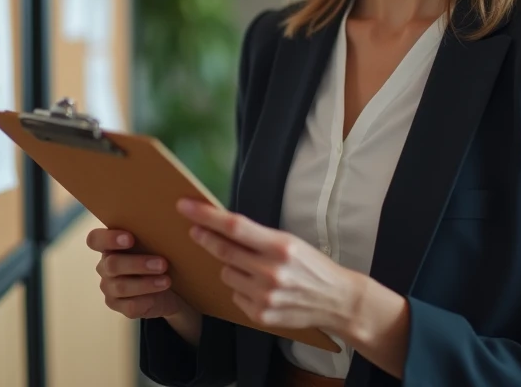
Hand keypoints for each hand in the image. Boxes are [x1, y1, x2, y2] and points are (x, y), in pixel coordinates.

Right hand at [87, 227, 193, 320]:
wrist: (170, 287)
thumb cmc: (160, 257)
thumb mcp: (156, 244)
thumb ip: (152, 232)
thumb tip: (167, 217)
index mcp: (109, 246)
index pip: (95, 239)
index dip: (108, 239)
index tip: (130, 239)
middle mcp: (105, 266)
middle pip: (112, 264)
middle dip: (138, 264)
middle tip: (162, 263)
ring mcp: (110, 288)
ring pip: (121, 287)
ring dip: (146, 283)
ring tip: (166, 280)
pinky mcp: (120, 307)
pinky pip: (130, 306)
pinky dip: (147, 300)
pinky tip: (159, 295)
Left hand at [178, 198, 364, 337]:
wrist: (336, 300)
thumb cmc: (311, 266)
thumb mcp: (290, 242)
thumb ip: (258, 237)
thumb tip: (222, 226)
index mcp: (280, 246)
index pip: (235, 227)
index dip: (206, 216)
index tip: (185, 206)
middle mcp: (271, 271)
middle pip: (224, 251)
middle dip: (205, 238)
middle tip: (194, 230)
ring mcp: (265, 296)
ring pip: (227, 274)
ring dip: (231, 268)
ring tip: (253, 269)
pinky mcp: (261, 315)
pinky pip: (235, 296)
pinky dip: (241, 290)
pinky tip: (260, 289)